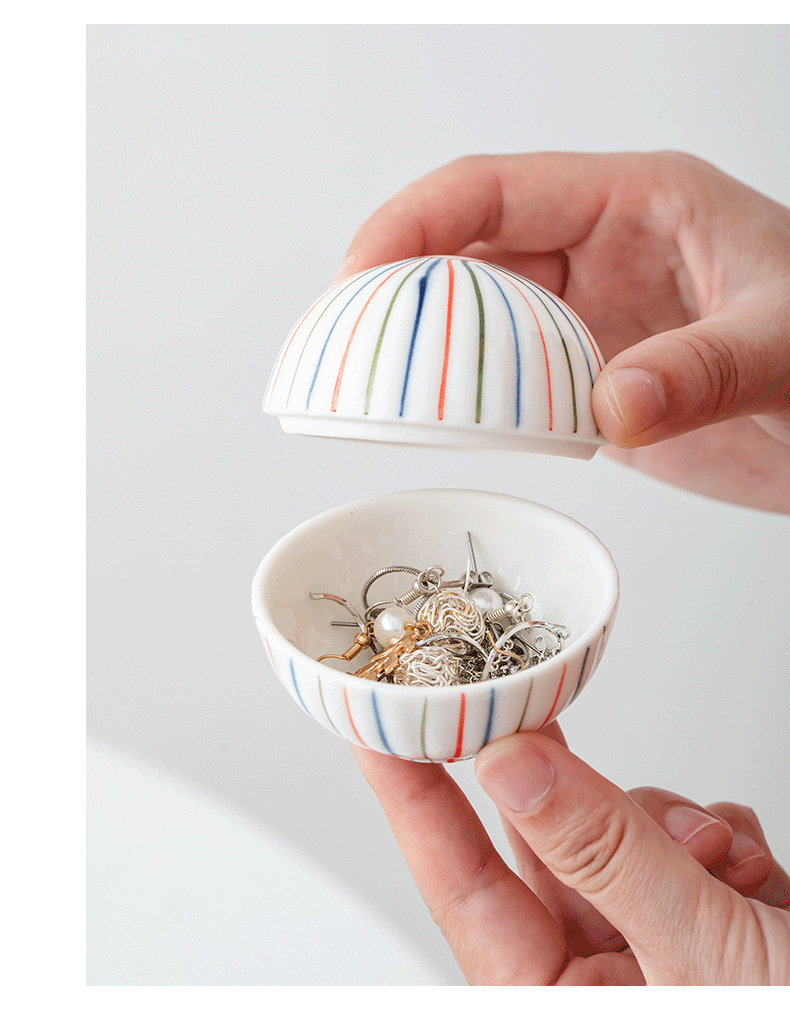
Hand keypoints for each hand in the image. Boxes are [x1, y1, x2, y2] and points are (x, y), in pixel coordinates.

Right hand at [334, 152, 789, 512]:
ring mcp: (592, 323)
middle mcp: (602, 256)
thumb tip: (610, 403)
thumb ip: (702, 369)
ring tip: (367, 390)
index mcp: (638, 204)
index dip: (413, 222)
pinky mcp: (592, 385)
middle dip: (397, 290)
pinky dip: (467, 406)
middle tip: (343, 346)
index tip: (357, 276)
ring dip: (423, 353)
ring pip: (478, 323)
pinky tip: (436, 427)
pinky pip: (509, 387)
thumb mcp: (788, 348)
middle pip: (469, 254)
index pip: (496, 189)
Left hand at [352, 726, 789, 983]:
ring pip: (620, 828)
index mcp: (563, 1005)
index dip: (412, 795)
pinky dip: (721, 834)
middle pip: (545, 839)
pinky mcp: (708, 915)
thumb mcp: (703, 953)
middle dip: (557, 781)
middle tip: (520, 702)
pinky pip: (684, 838)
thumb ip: (605, 853)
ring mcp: (656, 943)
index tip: (378, 722)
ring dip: (668, 821)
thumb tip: (511, 766)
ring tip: (725, 863)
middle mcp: (601, 977)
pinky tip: (758, 875)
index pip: (462, 883)